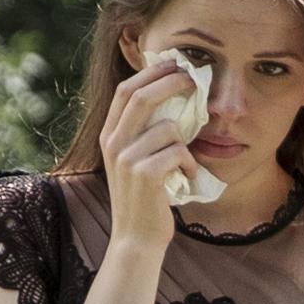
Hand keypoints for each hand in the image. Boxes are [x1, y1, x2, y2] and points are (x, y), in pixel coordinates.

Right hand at [96, 50, 207, 256]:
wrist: (136, 239)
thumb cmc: (143, 199)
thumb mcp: (134, 160)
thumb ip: (143, 132)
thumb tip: (171, 97)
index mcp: (108, 137)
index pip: (125, 90)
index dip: (150, 73)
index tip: (173, 63)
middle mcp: (113, 144)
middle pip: (141, 95)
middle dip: (171, 81)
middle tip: (194, 78)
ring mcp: (127, 159)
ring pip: (168, 127)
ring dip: (186, 141)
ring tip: (186, 161)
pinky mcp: (145, 175)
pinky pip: (178, 152)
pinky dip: (190, 163)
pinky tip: (187, 177)